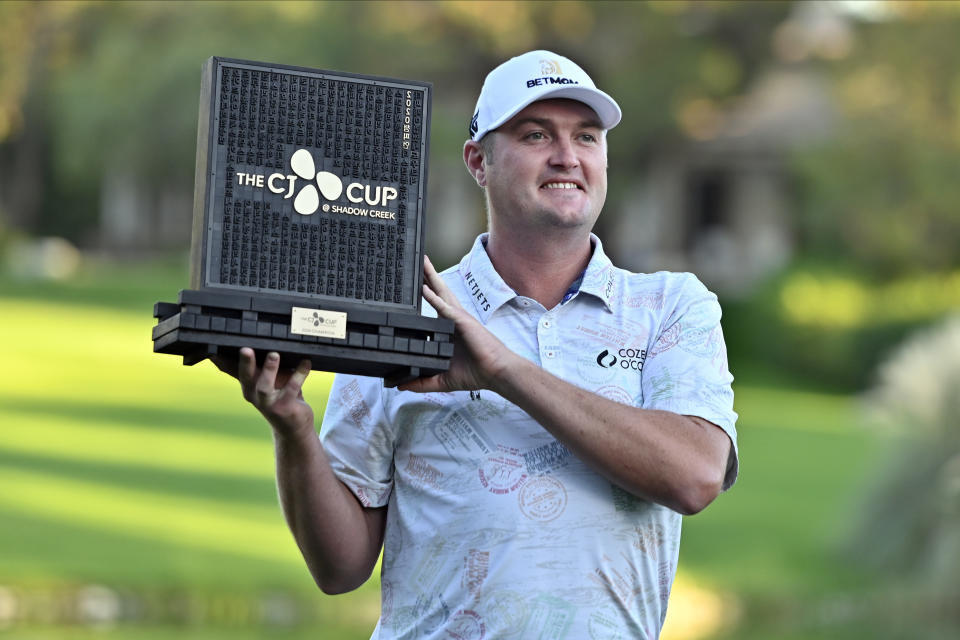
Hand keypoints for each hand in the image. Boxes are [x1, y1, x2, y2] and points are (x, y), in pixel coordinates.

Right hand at [216, 347, 314, 436]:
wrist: (293, 427)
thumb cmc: (280, 398)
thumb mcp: (268, 382)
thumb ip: (261, 366)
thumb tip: (260, 343)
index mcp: (248, 387)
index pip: (234, 371)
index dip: (224, 361)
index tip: (222, 348)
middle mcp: (254, 396)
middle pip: (246, 378)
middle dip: (245, 363)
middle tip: (245, 349)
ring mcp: (268, 404)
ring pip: (264, 386)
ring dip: (269, 369)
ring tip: (274, 354)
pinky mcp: (285, 408)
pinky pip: (292, 388)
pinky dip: (299, 373)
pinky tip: (306, 362)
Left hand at [397, 256, 517, 393]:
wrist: (495, 373)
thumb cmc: (476, 373)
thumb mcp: (442, 379)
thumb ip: (421, 382)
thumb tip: (400, 386)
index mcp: (449, 329)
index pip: (434, 306)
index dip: (424, 293)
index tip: (410, 285)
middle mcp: (453, 319)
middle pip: (437, 292)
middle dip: (426, 277)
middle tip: (414, 261)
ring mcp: (458, 318)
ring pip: (441, 293)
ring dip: (430, 278)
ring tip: (421, 263)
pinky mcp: (463, 322)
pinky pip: (446, 307)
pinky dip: (434, 298)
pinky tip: (424, 289)